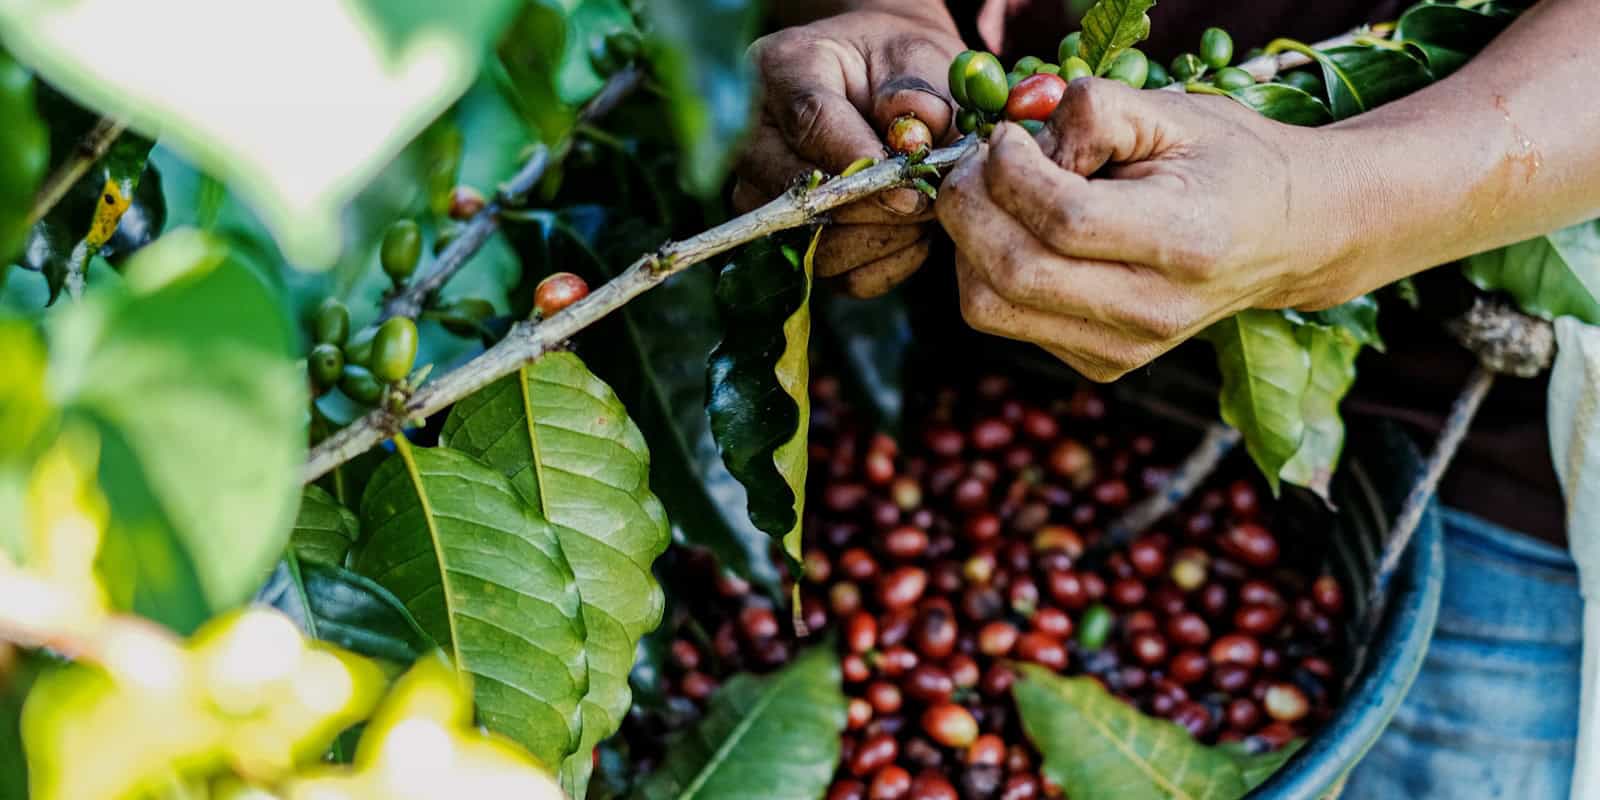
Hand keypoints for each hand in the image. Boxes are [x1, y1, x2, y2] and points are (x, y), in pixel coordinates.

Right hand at [735, 8, 964, 296]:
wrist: (884, 87)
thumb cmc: (897, 67)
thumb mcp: (916, 57)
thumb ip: (918, 94)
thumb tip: (913, 142)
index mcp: (781, 69)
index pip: (809, 121)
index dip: (858, 160)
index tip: (907, 186)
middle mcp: (754, 137)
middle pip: (800, 193)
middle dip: (874, 208)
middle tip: (928, 202)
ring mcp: (762, 195)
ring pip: (816, 244)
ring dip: (884, 239)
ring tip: (925, 212)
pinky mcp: (787, 241)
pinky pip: (837, 276)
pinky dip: (885, 263)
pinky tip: (913, 234)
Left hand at [935, 78, 1364, 380]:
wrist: (1287, 236)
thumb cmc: (1226, 161)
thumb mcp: (1172, 113)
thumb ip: (1093, 113)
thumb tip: (1019, 146)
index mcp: (1185, 241)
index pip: (1064, 221)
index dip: (1012, 172)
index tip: (1008, 137)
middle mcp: (1154, 310)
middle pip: (1012, 273)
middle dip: (969, 207)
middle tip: (978, 164)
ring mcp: (1124, 350)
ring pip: (990, 307)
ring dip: (969, 243)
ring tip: (995, 197)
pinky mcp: (1100, 365)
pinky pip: (1004, 320)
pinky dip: (989, 271)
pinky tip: (1021, 234)